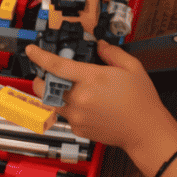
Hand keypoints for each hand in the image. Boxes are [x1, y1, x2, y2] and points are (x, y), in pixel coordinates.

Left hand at [27, 40, 173, 151]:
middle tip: (50, 74)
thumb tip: (100, 45)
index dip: (40, 56)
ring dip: (53, 93)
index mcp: (92, 79)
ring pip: (51, 102)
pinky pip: (65, 115)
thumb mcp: (132, 67)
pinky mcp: (78, 128)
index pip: (56, 65)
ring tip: (70, 89)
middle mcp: (80, 98)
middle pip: (44, 87)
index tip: (32, 50)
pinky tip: (85, 104)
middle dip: (42, 78)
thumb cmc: (140, 102)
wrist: (145, 131)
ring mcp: (77, 115)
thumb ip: (112, 52)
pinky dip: (68, 108)